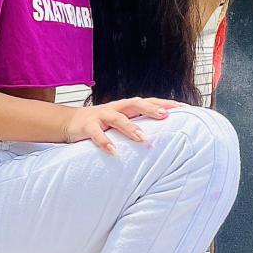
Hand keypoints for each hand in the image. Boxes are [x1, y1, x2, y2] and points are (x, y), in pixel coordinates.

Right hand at [62, 96, 181, 153]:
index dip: (164, 102)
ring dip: (130, 128)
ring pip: (117, 118)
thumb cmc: (101, 123)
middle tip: (165, 116)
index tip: (182, 107)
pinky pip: (96, 134)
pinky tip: (113, 151)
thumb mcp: (120, 121)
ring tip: (142, 138)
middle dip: (150, 108)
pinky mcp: (87, 126)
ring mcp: (100, 116)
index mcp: (125, 107)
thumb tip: (163, 134)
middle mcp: (115, 108)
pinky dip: (104, 142)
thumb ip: (137, 124)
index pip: (148, 101)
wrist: (70, 122)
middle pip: (135, 104)